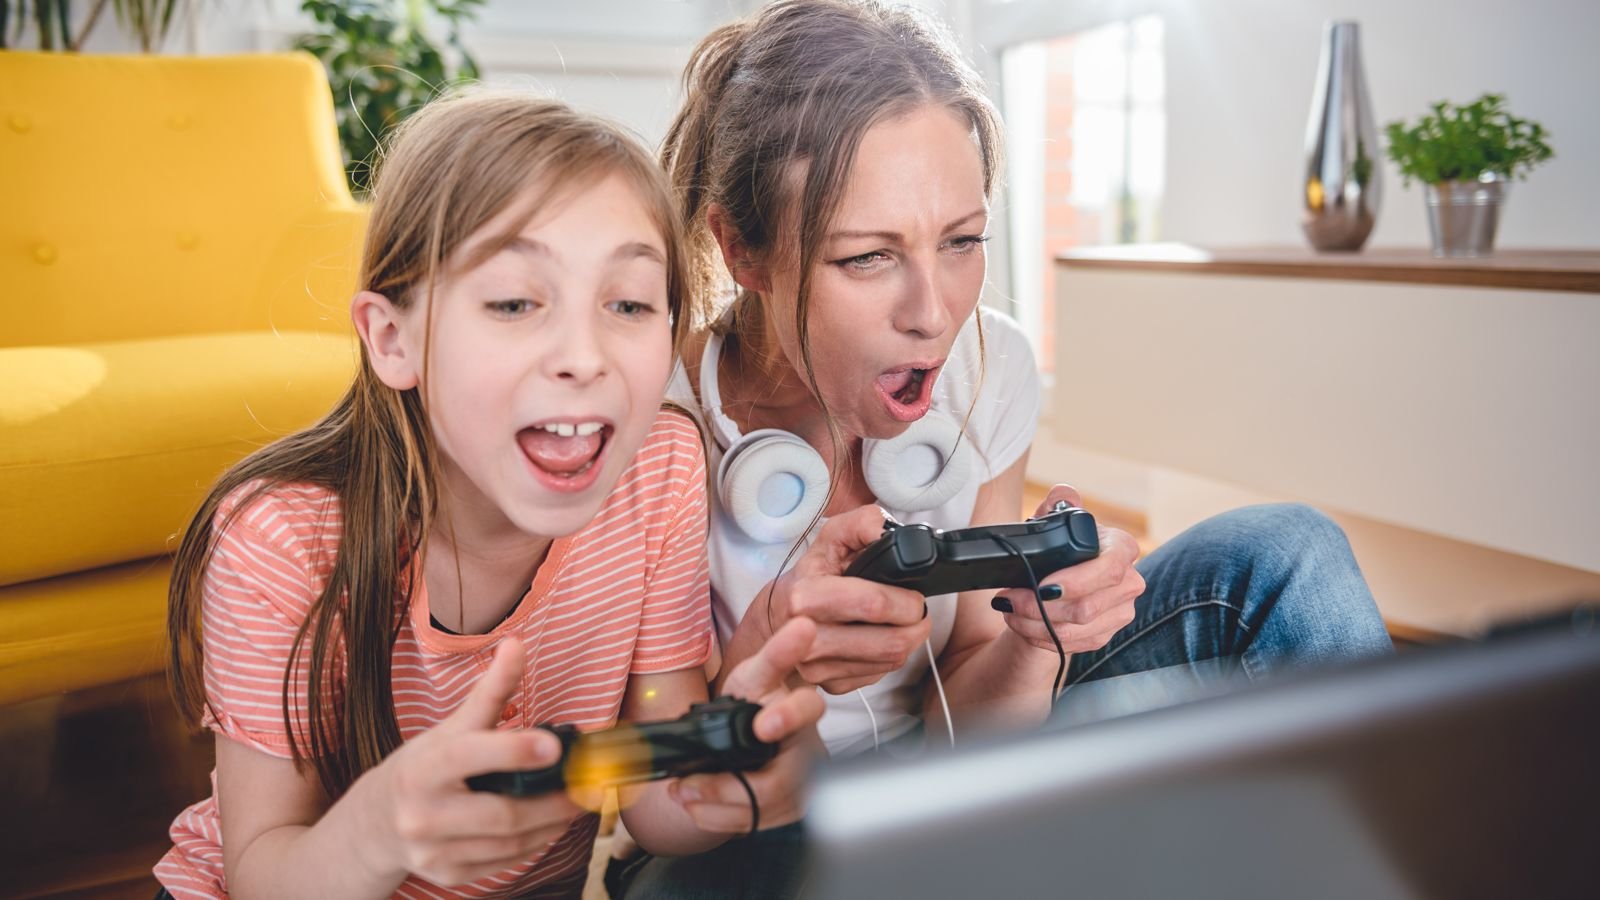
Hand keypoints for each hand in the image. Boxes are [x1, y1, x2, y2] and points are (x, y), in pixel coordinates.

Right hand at [362, 637, 583, 885]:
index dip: (514, 750)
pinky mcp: (447, 875)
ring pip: (511, 843)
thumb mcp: (449, 729)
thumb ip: (490, 693)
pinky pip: (505, 862)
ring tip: (579, 804)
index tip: (555, 745)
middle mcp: (423, 814)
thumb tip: (516, 645)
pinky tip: (551, 825)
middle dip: (554, 801)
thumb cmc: (420, 768)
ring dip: (553, 824)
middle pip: (503, 813)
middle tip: (589, 787)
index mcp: (422, 769)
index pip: (471, 756)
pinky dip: (535, 844)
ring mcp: (433, 851)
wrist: (374, 824)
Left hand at [670, 617, 825, 832]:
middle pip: (781, 781)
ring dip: (717, 806)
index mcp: (804, 709)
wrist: (751, 729)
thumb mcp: (758, 671)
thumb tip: (804, 625)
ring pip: (764, 808)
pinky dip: (722, 818)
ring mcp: (802, 783)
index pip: (808, 709)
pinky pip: (758, 823)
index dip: (788, 717)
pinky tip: (697, 806)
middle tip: (687, 785)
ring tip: (682, 793)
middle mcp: (809, 749)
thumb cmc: (757, 698)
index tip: (761, 725)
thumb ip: (776, 654)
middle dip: (729, 788)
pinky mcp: (788, 806)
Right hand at [748, 504, 932, 693]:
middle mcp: (809, 638)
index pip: (874, 605)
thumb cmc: (809, 577)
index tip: (914, 596)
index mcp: (807, 597)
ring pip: (891, 660)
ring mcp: (819, 667)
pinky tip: (880, 638)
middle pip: (890, 641)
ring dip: (909, 640)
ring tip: (903, 621)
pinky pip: (880, 674)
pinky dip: (890, 656)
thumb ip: (861, 524)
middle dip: (916, 623)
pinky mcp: (831, 685)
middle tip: (916, 610)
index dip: (905, 601)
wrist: (775, 619)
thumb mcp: (830, 539)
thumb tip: (883, 530)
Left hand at [992, 485, 1143, 655]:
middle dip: (1039, 607)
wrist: (1060, 581)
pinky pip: (1072, 645)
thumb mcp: (1056, 522)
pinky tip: (1022, 625)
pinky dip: (1040, 637)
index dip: (1077, 581)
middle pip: (1087, 607)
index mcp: (1121, 548)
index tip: (1042, 586)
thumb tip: (1062, 495)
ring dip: (1034, 624)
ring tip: (1009, 610)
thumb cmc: (1061, 549)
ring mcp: (1120, 612)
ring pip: (1076, 630)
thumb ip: (1059, 504)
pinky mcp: (1105, 635)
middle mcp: (1129, 582)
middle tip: (1009, 598)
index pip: (1110, 568)